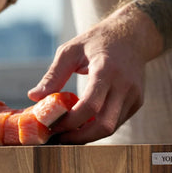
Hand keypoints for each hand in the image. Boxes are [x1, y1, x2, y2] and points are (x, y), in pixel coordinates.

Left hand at [28, 4, 161, 143]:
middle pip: (104, 125)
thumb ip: (53, 75)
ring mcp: (134, 95)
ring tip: (68, 131)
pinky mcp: (137, 101)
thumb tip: (34, 97)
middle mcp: (125, 85)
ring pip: (111, 128)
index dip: (69, 122)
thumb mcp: (71, 50)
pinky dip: (99, 127)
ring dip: (88, 134)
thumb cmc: (98, 40)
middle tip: (59, 137)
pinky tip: (84, 122)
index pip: (90, 106)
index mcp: (107, 70)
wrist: (133, 35)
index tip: (52, 125)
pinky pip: (117, 122)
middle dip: (79, 137)